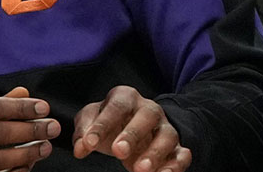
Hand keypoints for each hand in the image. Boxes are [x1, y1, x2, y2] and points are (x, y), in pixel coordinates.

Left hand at [72, 86, 190, 171]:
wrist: (132, 127)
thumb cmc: (109, 122)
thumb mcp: (91, 120)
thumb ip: (83, 132)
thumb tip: (80, 148)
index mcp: (126, 97)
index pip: (116, 107)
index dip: (102, 125)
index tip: (90, 143)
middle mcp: (149, 109)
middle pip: (146, 116)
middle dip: (132, 134)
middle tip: (118, 152)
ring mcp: (165, 128)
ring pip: (167, 135)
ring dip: (155, 153)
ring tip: (139, 170)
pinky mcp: (177, 147)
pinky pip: (182, 154)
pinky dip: (175, 166)